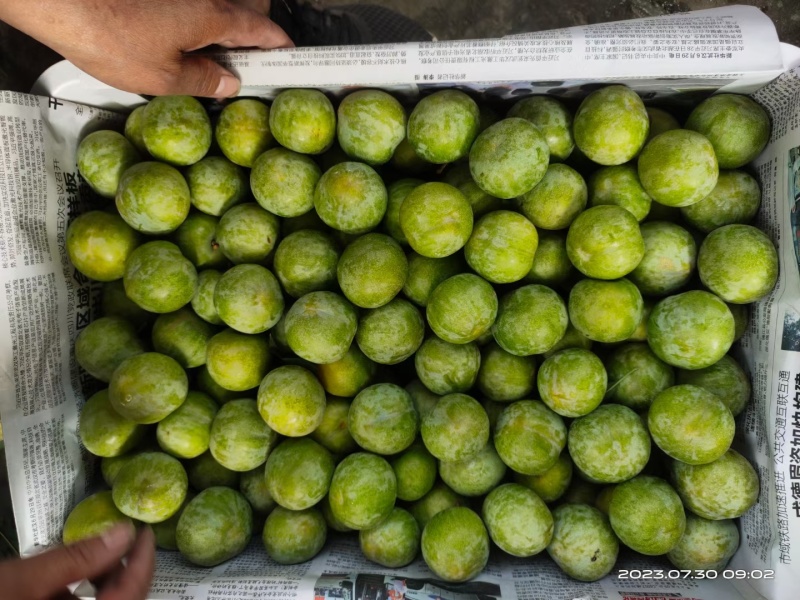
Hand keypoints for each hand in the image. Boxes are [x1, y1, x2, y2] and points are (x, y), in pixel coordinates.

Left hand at [0, 0, 292, 97]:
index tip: (289, 60)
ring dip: (224, 23)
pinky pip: (195, 4)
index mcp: (215, 16)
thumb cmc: (109, 36)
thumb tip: (227, 82)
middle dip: (254, 31)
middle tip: (242, 61)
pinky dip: (197, 17)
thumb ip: (205, 79)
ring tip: (206, 52)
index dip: (281, 48)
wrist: (63, 0)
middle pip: (249, 8)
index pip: (265, 31)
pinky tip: (176, 35)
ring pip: (221, 3)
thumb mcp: (164, 78)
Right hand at [0, 522, 155, 599]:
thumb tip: (125, 532)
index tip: (145, 532)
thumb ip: (77, 559)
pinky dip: (72, 597)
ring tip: (92, 552)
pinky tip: (61, 578)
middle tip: (120, 537)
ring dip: (99, 585)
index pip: (131, 598)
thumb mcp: (23, 582)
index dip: (143, 564)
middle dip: (123, 574)